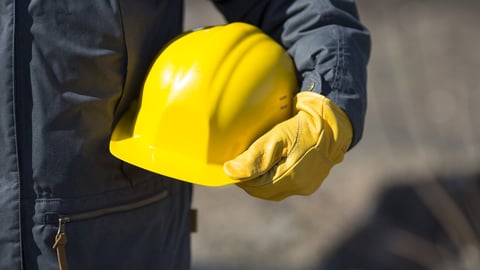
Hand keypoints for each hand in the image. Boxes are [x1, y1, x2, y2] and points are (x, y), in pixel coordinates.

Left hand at [223, 91, 352, 200]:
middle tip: (239, 165)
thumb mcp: (277, 137)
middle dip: (250, 181)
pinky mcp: (312, 180)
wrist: (334, 121)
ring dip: (262, 181)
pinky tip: (271, 165)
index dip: (241, 177)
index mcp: (291, 178)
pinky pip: (286, 185)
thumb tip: (230, 171)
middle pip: (264, 191)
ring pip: (275, 190)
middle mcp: (299, 186)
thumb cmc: (305, 125)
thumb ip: (253, 157)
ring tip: (253, 165)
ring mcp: (307, 185)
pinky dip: (275, 178)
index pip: (255, 186)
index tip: (231, 165)